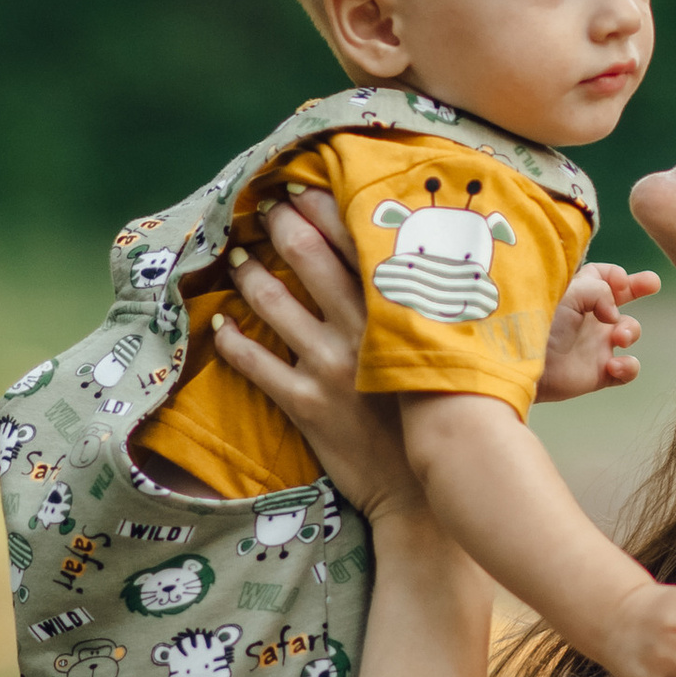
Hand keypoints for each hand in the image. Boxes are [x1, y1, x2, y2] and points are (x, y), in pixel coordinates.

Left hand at [209, 192, 419, 522]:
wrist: (423, 490)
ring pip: (276, 305)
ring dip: (252, 276)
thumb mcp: (454, 357)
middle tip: (264, 206)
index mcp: (398, 315)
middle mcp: (361, 331)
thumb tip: (445, 272)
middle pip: (310, 259)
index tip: (303, 185)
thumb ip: (438, 315)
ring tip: (239, 257)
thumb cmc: (445, 418)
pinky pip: (257, 365)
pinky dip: (234, 341)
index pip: (358, 245)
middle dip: (283, 225)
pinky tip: (221, 325)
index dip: (326, 210)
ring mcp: (330, 367)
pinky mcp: (306, 404)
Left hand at [536, 262, 662, 405]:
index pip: (602, 275)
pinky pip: (628, 369)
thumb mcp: (567, 294)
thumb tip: (615, 315)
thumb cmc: (537, 324)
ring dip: (631, 330)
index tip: (620, 281)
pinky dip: (629, 367)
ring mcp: (595, 345)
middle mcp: (588, 317)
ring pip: (630, 331)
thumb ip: (598, 291)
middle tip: (652, 283)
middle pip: (622, 297)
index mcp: (576, 294)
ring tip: (619, 336)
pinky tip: (614, 365)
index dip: (615, 274)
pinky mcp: (599, 372)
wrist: (521, 366)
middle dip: (639, 287)